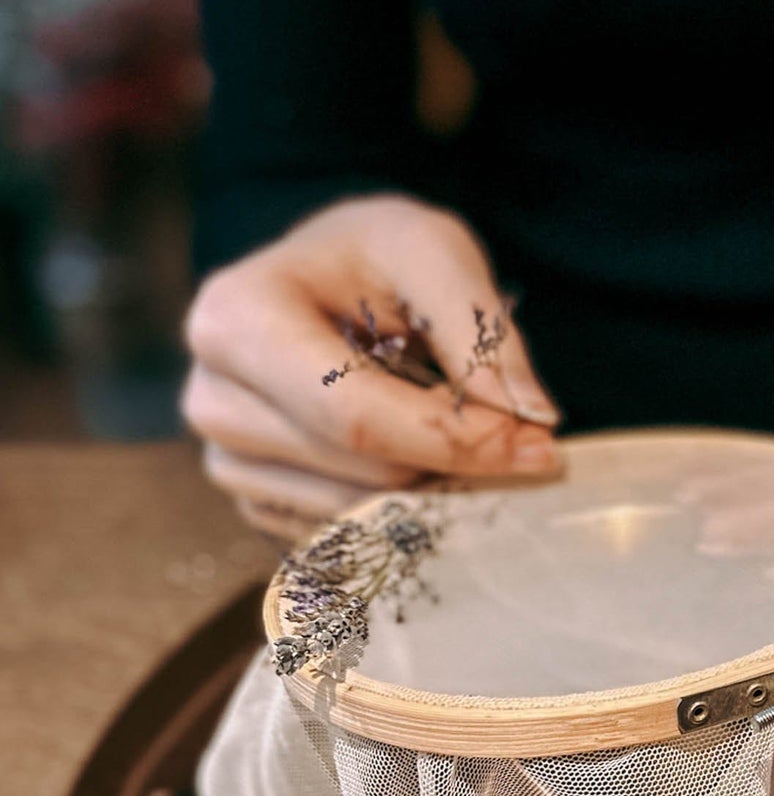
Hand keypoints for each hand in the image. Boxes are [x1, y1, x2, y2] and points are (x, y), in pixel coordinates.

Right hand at [181, 195, 561, 541]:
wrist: (331, 284)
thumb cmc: (377, 259)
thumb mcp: (435, 254)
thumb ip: (483, 334)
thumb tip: (532, 419)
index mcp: (235, 320)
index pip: (354, 416)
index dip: (454, 441)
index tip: (538, 445)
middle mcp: (213, 400)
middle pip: (363, 474)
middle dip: (457, 466)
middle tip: (521, 440)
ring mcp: (228, 463)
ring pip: (361, 517)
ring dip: (437, 492)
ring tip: (465, 438)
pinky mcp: (259, 506)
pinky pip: (349, 541)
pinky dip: (406, 514)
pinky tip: (425, 464)